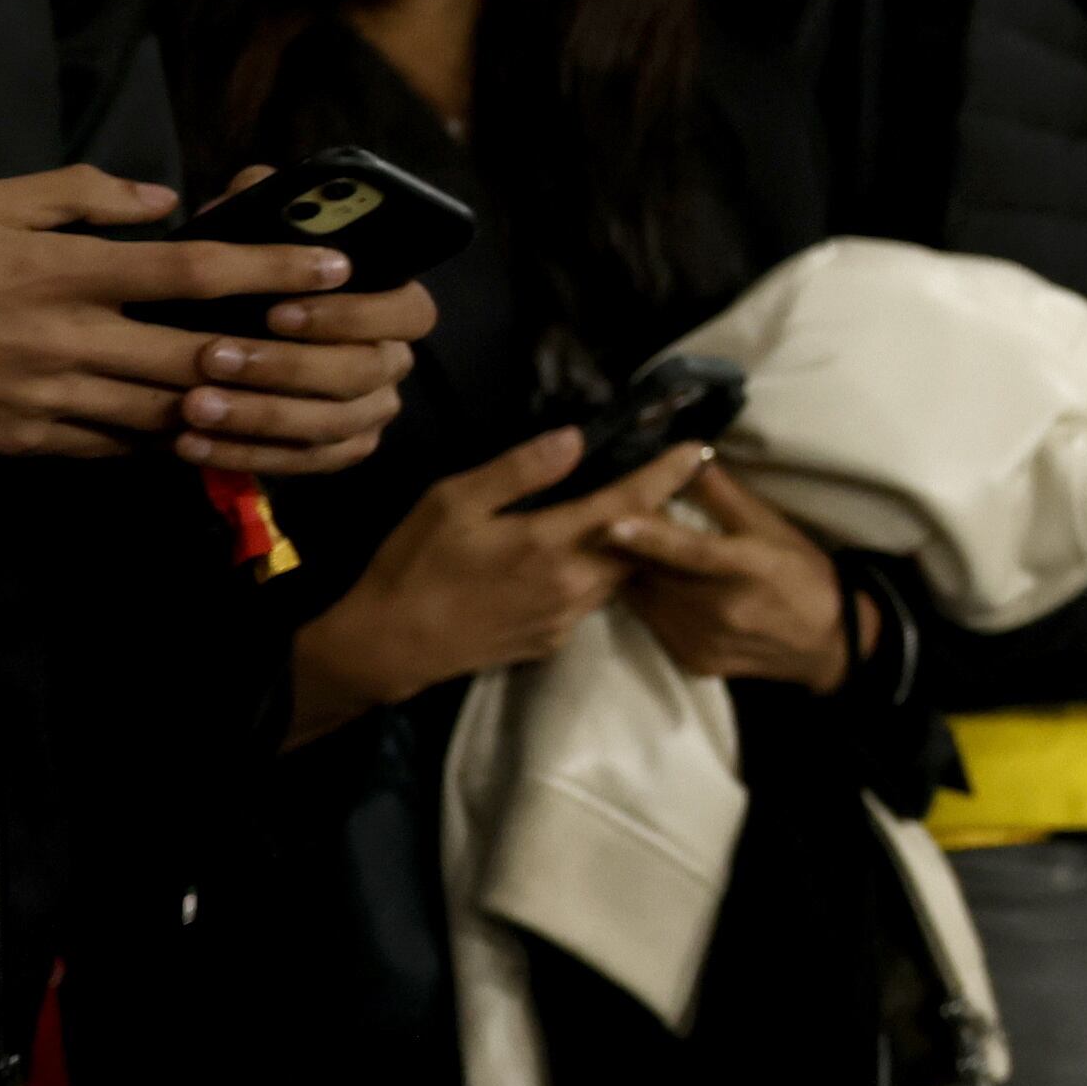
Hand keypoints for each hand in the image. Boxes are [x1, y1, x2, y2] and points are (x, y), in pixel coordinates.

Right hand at [0, 166, 424, 470]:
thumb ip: (83, 196)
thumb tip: (167, 199)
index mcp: (60, 270)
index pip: (192, 269)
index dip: (271, 267)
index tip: (335, 264)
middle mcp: (63, 338)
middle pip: (198, 355)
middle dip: (274, 357)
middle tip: (336, 349)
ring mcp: (44, 397)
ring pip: (168, 413)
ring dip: (231, 407)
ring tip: (290, 395)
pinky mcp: (24, 440)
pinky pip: (117, 448)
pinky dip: (165, 439)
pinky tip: (205, 427)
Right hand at [287, 428, 710, 739]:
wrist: (389, 647)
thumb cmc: (415, 565)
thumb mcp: (454, 501)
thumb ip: (520, 470)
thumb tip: (576, 438)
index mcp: (551, 544)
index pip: (631, 505)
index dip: (666, 476)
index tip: (696, 451)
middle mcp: (574, 585)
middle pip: (640, 544)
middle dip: (657, 512)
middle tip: (664, 479)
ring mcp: (568, 618)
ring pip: (621, 575)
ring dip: (632, 546)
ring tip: (630, 513)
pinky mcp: (555, 640)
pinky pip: (594, 599)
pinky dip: (601, 574)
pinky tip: (581, 558)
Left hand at [610, 458, 857, 692]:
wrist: (829, 642)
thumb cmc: (801, 573)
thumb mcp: (773, 527)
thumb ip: (725, 495)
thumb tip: (687, 458)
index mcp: (750, 568)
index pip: (695, 551)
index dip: (653, 538)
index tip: (614, 522)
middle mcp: (724, 610)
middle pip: (658, 575)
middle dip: (633, 550)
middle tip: (616, 528)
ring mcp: (706, 641)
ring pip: (647, 601)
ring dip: (638, 576)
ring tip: (635, 557)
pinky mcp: (694, 661)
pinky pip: (654, 625)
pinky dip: (650, 604)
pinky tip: (662, 591)